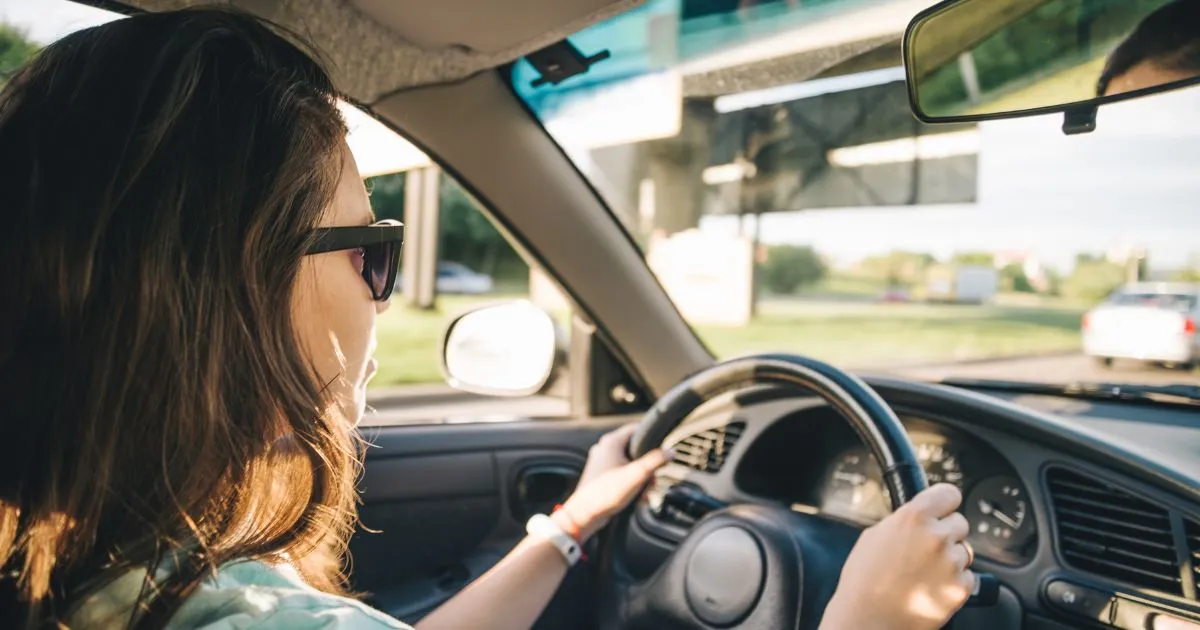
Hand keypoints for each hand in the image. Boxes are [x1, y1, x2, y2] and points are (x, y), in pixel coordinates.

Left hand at [554, 424, 670, 540]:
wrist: (585, 514)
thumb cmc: (606, 493)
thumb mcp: (637, 475)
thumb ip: (656, 461)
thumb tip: (671, 452)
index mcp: (611, 442)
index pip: (636, 429)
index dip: (651, 438)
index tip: (661, 449)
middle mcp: (604, 449)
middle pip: (634, 450)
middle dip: (647, 466)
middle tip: (653, 479)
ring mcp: (601, 463)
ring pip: (628, 464)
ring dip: (640, 477)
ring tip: (645, 492)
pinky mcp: (600, 476)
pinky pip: (621, 474)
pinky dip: (630, 483)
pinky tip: (637, 497)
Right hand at [821, 484, 974, 629]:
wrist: (869, 619)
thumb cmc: (864, 581)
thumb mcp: (874, 536)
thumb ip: (902, 521)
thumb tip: (919, 517)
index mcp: (914, 517)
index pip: (949, 493)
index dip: (945, 503)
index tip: (943, 509)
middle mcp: (936, 537)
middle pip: (960, 523)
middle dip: (946, 533)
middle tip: (926, 549)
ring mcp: (951, 563)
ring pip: (965, 550)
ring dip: (951, 558)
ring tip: (924, 572)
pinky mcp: (960, 588)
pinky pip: (967, 576)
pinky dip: (954, 581)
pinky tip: (931, 586)